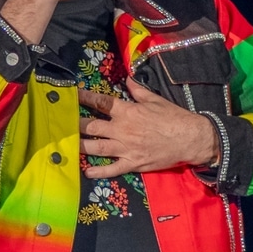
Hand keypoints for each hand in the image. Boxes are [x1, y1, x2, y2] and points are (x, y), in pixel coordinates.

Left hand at [78, 79, 218, 178]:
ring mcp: (126, 148)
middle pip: (92, 126)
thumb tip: (127, 80)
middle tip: (62, 122)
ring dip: (80, 146)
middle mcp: (122, 129)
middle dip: (75, 124)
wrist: (190, 138)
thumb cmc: (174, 117)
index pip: (101, 102)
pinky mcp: (132, 163)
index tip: (72, 94)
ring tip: (67, 145)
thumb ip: (138, 91)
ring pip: (96, 147)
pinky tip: (86, 171)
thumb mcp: (155, 99)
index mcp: (127, 111)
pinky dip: (98, 171)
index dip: (84, 97)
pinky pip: (112, 169)